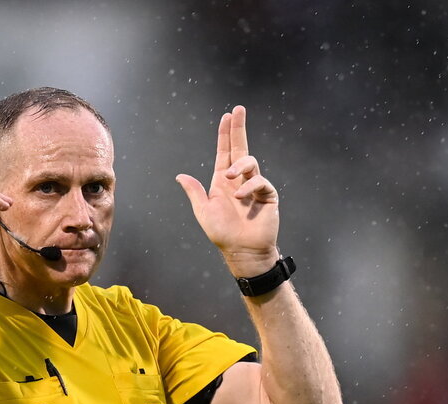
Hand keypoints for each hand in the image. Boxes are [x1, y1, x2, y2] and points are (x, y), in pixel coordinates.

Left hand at [176, 106, 279, 277]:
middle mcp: (239, 180)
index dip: (225, 135)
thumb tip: (180, 176)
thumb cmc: (222, 234)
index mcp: (222, 182)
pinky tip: (241, 196)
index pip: (225, 152)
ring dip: (239, 164)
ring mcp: (254, 186)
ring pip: (250, 162)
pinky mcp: (267, 194)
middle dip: (238, 128)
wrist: (242, 250)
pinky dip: (249, 186)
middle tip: (238, 110)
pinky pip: (259, 181)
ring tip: (229, 176)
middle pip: (240, 147)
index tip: (227, 116)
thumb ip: (194, 192)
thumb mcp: (204, 211)